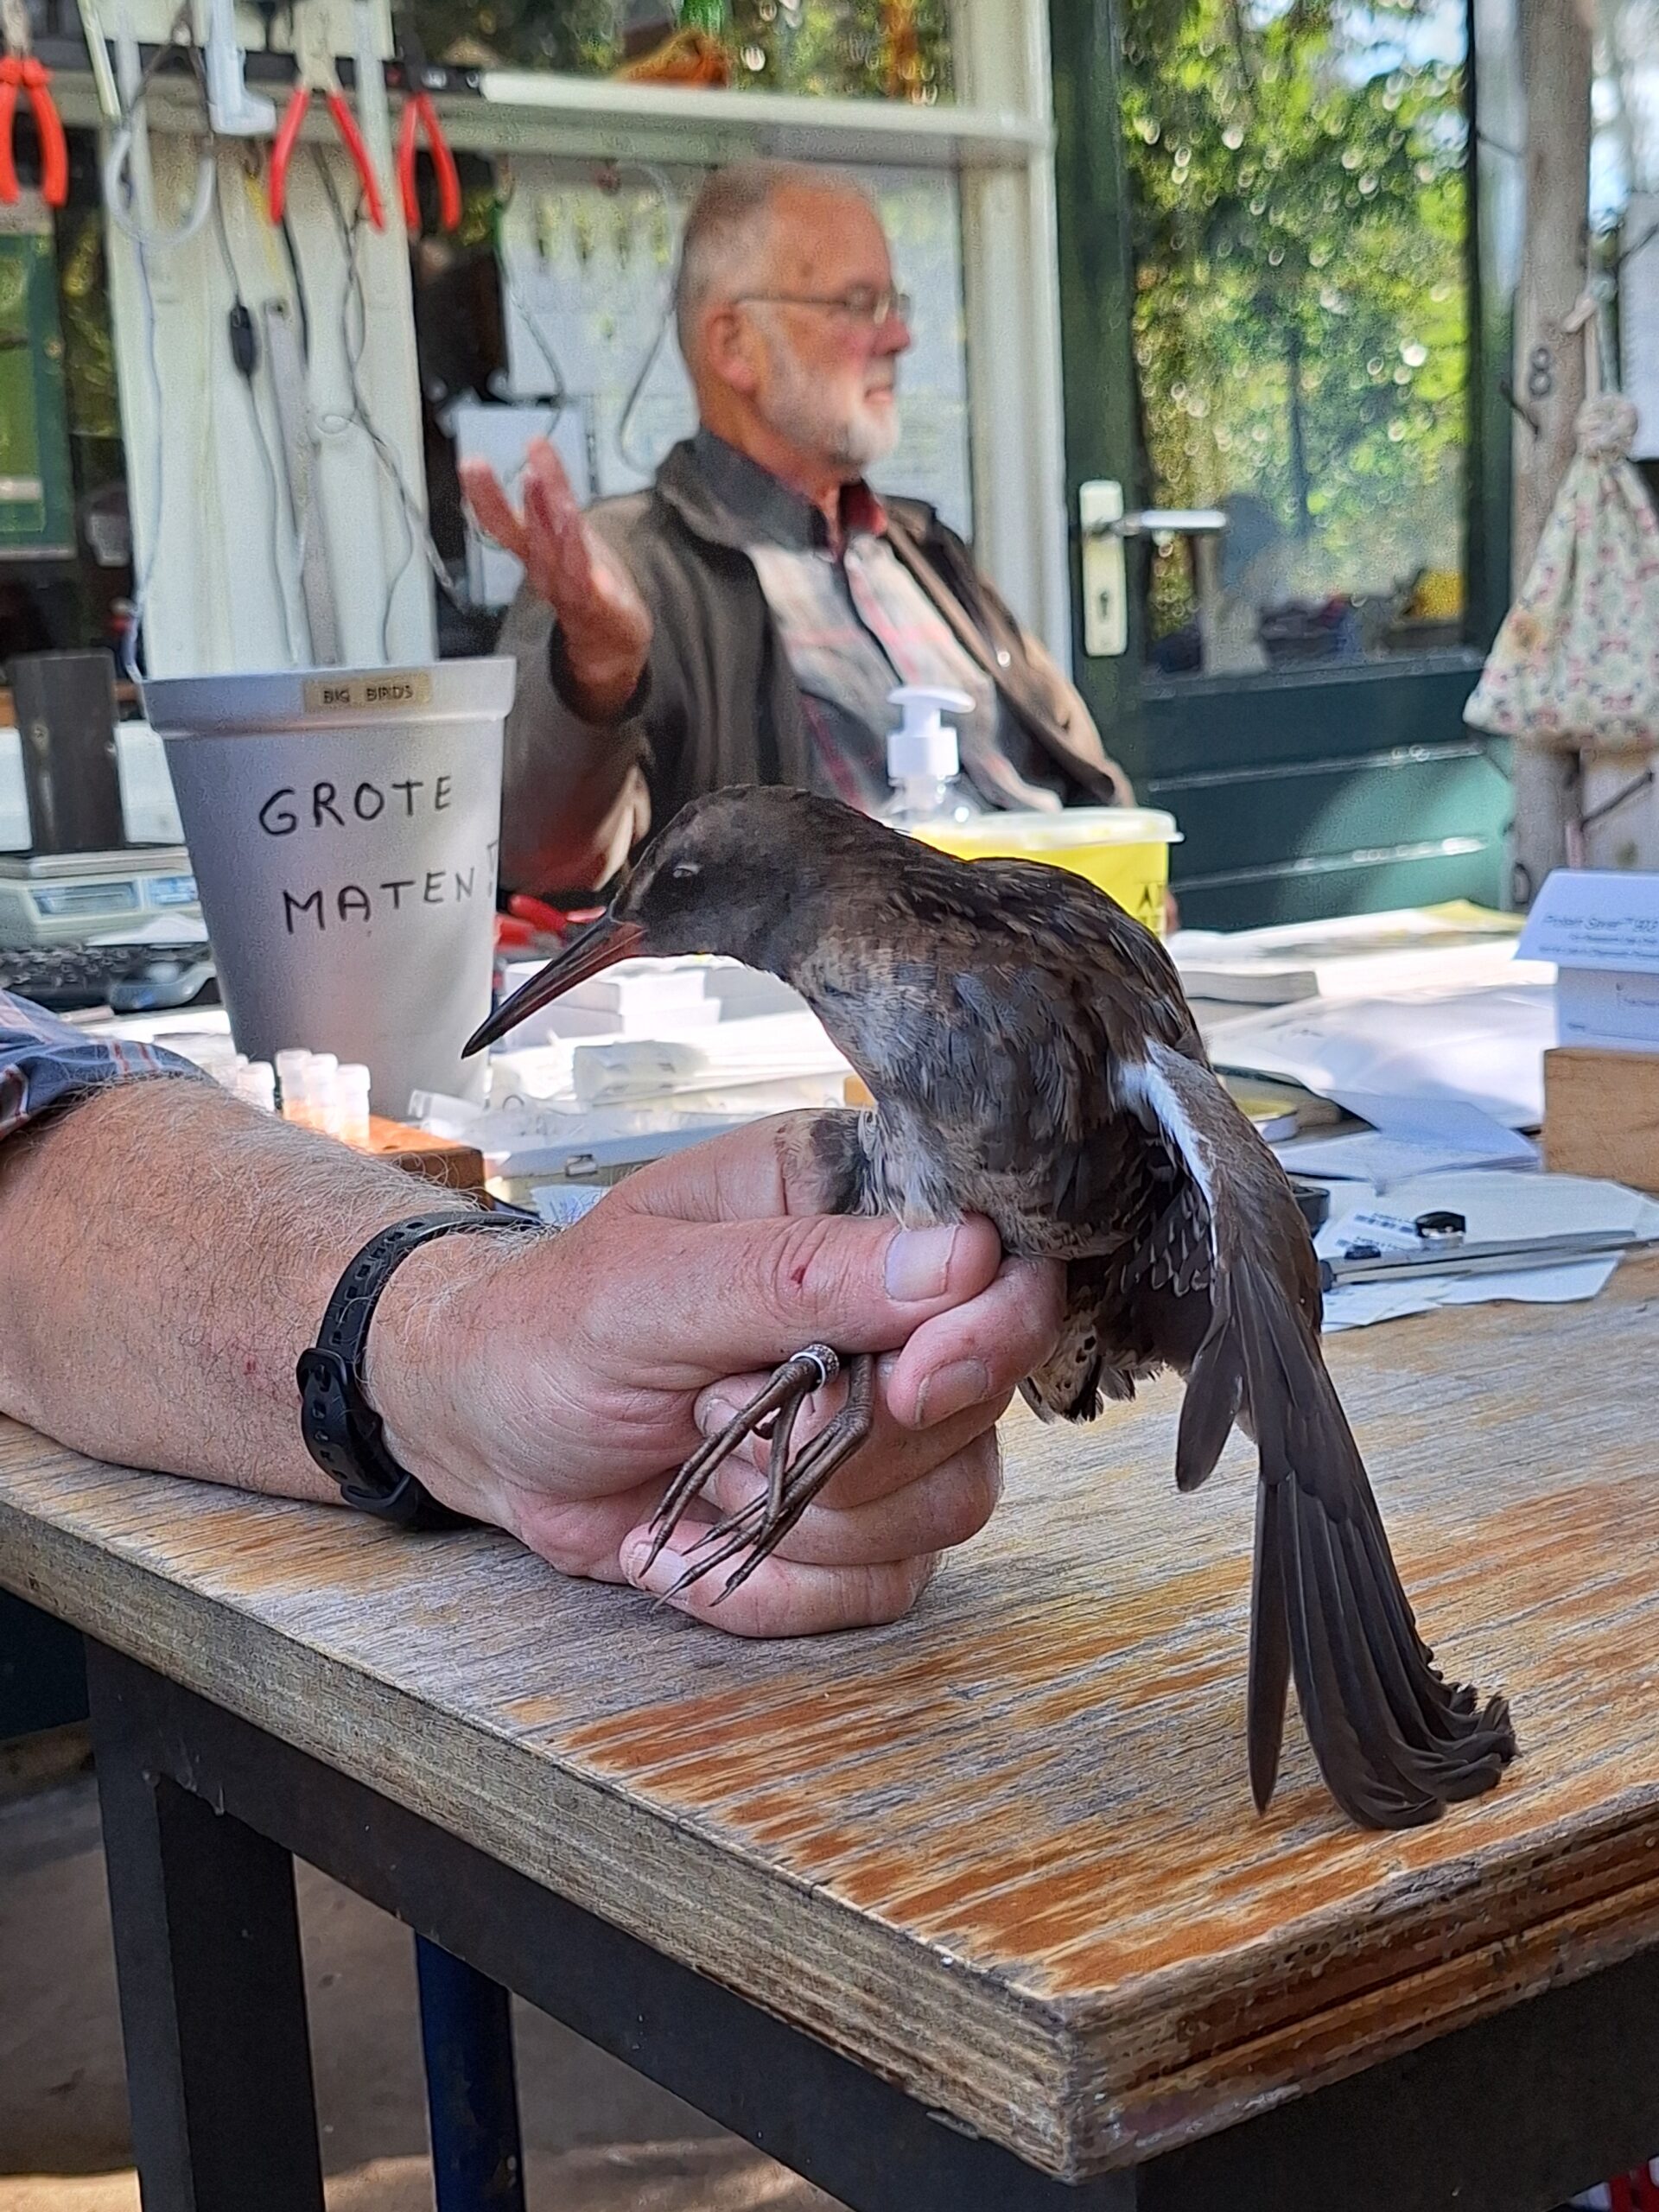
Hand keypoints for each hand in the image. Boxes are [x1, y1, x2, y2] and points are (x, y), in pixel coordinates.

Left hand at [367, 1114, 1063, 1636]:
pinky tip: (690, 1542)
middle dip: (837, 1437)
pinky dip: (777, 1585)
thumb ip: (803, 1271)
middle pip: (979, 1400)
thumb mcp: (649, 1286)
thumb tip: (963, 1256)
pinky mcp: (860, 1519)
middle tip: (708, 1406)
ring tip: (693, 1464)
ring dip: (800, 1512)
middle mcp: (892, 1307)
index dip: (983, 1333)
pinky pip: (886, 1584)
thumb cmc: (550, 1328)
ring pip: (950, 1502)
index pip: (1004, 1259)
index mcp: (852, 1202)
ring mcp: (886, 1419)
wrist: (486, 1428)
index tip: (905, 1386)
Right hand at [460, 437, 652, 717]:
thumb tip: (536, 462)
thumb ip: (549, 505)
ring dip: (546, 518)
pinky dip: (578, 553)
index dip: (484, 496)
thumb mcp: (565, 539)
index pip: (503, 523)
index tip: (470, 464)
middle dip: (508, 501)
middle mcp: (544, 571)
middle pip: (526, 534)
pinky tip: (576, 527)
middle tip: (493, 468)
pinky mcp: (599, 604)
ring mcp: (569, 590)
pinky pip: (585, 578)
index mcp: (534, 553)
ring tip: (536, 482)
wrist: (611, 642)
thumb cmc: (586, 586)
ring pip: (555, 552)